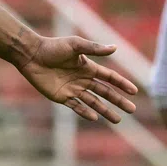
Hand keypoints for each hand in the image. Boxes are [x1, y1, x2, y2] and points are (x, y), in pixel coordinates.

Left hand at [16, 36, 139, 122]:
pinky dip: (85, 112)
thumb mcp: (75, 45)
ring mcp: (72, 89)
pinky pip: (76, 106)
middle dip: (118, 101)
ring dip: (105, 111)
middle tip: (132, 110)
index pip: (109, 77)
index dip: (122, 84)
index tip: (134, 92)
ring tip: (117, 120)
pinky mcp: (61, 97)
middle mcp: (82, 79)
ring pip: (93, 102)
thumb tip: (115, 48)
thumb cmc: (53, 47)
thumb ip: (94, 49)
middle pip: (105, 92)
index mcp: (88, 67)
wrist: (31, 55)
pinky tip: (95, 117)